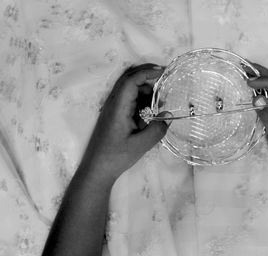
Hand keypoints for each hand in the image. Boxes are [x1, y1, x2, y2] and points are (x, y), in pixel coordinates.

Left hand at [78, 64, 170, 183]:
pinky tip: (151, 112)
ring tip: (160, 102)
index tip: (163, 72)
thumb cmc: (117, 156)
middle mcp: (113, 104)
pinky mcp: (114, 115)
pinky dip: (141, 100)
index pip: (131, 80)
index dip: (147, 72)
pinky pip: (128, 100)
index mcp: (118, 107)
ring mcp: (112, 109)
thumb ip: (157, 129)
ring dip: (145, 90)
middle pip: (129, 79)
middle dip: (147, 76)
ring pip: (129, 89)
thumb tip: (168, 116)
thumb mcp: (142, 145)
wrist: (97, 169)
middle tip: (165, 79)